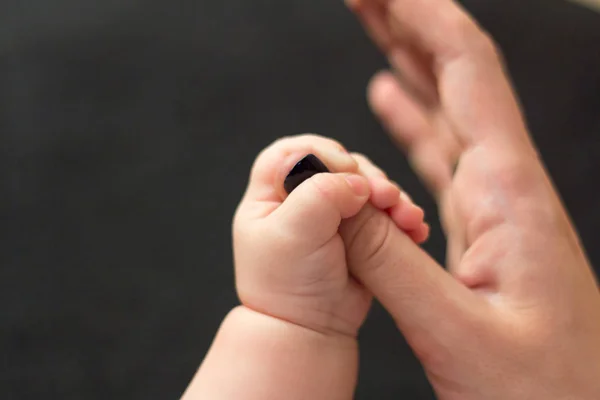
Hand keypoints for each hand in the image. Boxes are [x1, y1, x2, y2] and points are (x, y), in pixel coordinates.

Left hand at [233, 134, 426, 337]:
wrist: (310, 331)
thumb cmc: (288, 286)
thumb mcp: (294, 233)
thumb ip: (320, 194)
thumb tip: (355, 179)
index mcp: (269, 195)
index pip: (292, 152)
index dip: (321, 153)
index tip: (345, 171)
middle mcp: (298, 199)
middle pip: (336, 165)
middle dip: (366, 176)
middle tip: (385, 198)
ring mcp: (329, 214)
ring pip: (364, 185)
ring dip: (390, 196)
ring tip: (405, 217)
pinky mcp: (357, 231)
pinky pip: (382, 210)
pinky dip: (399, 215)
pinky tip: (413, 227)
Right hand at [342, 0, 599, 397]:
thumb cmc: (541, 390)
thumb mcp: (455, 331)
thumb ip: (387, 260)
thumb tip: (332, 196)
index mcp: (509, 194)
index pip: (467, 75)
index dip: (425, 18)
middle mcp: (505, 186)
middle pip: (456, 77)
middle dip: (408, 23)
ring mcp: (493, 205)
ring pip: (445, 110)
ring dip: (408, 61)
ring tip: (373, 24)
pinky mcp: (478, 227)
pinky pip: (439, 155)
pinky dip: (412, 118)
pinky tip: (390, 100)